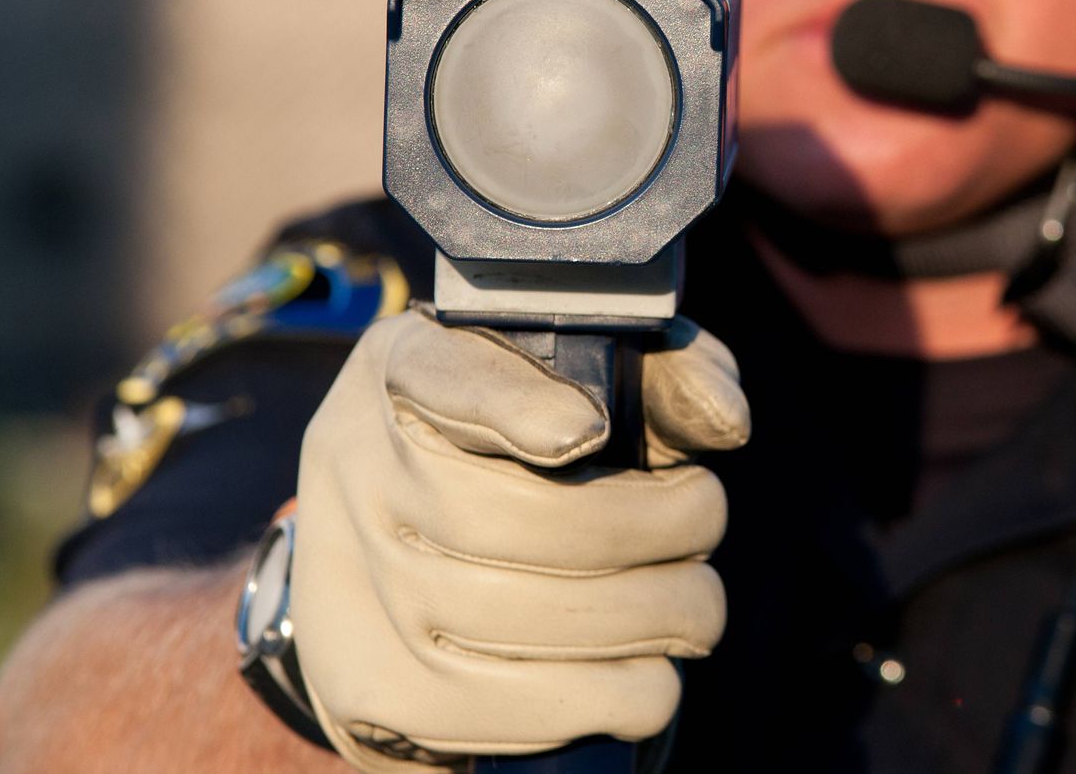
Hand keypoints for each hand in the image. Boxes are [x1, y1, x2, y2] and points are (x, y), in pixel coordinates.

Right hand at [289, 308, 748, 770]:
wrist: (401, 567)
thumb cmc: (530, 453)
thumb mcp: (589, 381)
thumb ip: (663, 377)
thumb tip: (727, 421)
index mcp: (406, 367)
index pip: (444, 375)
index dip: (514, 406)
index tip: (587, 430)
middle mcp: (358, 466)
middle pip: (503, 514)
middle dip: (643, 526)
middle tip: (705, 520)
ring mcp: (348, 583)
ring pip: (506, 619)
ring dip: (643, 619)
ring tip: (697, 608)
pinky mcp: (369, 687)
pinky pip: (499, 709)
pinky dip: (602, 698)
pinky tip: (648, 677)